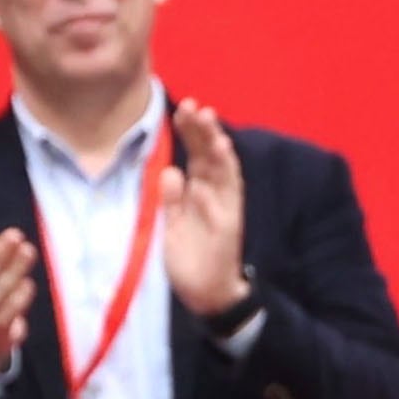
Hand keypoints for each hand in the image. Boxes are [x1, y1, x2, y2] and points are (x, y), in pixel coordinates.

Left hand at [163, 100, 249, 313]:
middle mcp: (216, 197)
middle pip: (212, 158)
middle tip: (195, 107)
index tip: (181, 108)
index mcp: (200, 192)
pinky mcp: (228, 230)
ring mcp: (225, 212)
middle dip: (204, 133)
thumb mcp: (171, 223)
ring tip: (212, 131)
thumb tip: (170, 171)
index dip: (191, 133)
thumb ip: (171, 198)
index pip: (197, 156)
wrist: (206, 292)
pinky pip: (223, 209)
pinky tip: (204, 181)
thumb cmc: (190, 255)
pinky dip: (214, 195)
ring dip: (218, 154)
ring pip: (225, 176)